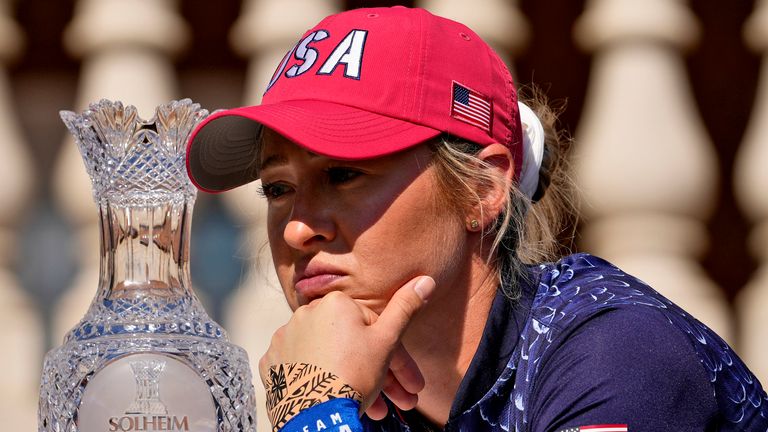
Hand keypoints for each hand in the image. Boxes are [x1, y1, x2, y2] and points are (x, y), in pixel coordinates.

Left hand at [259, 275, 435, 414]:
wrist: (316, 415)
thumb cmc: (354, 375)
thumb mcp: (387, 341)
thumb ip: (405, 307)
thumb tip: (425, 279)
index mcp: (335, 303)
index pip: (374, 329)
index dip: (398, 359)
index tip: (411, 384)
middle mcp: (305, 313)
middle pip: (351, 345)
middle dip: (379, 374)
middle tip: (397, 400)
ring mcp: (284, 338)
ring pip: (328, 358)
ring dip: (351, 380)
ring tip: (371, 409)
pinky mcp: (272, 362)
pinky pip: (301, 367)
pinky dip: (316, 380)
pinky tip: (332, 398)